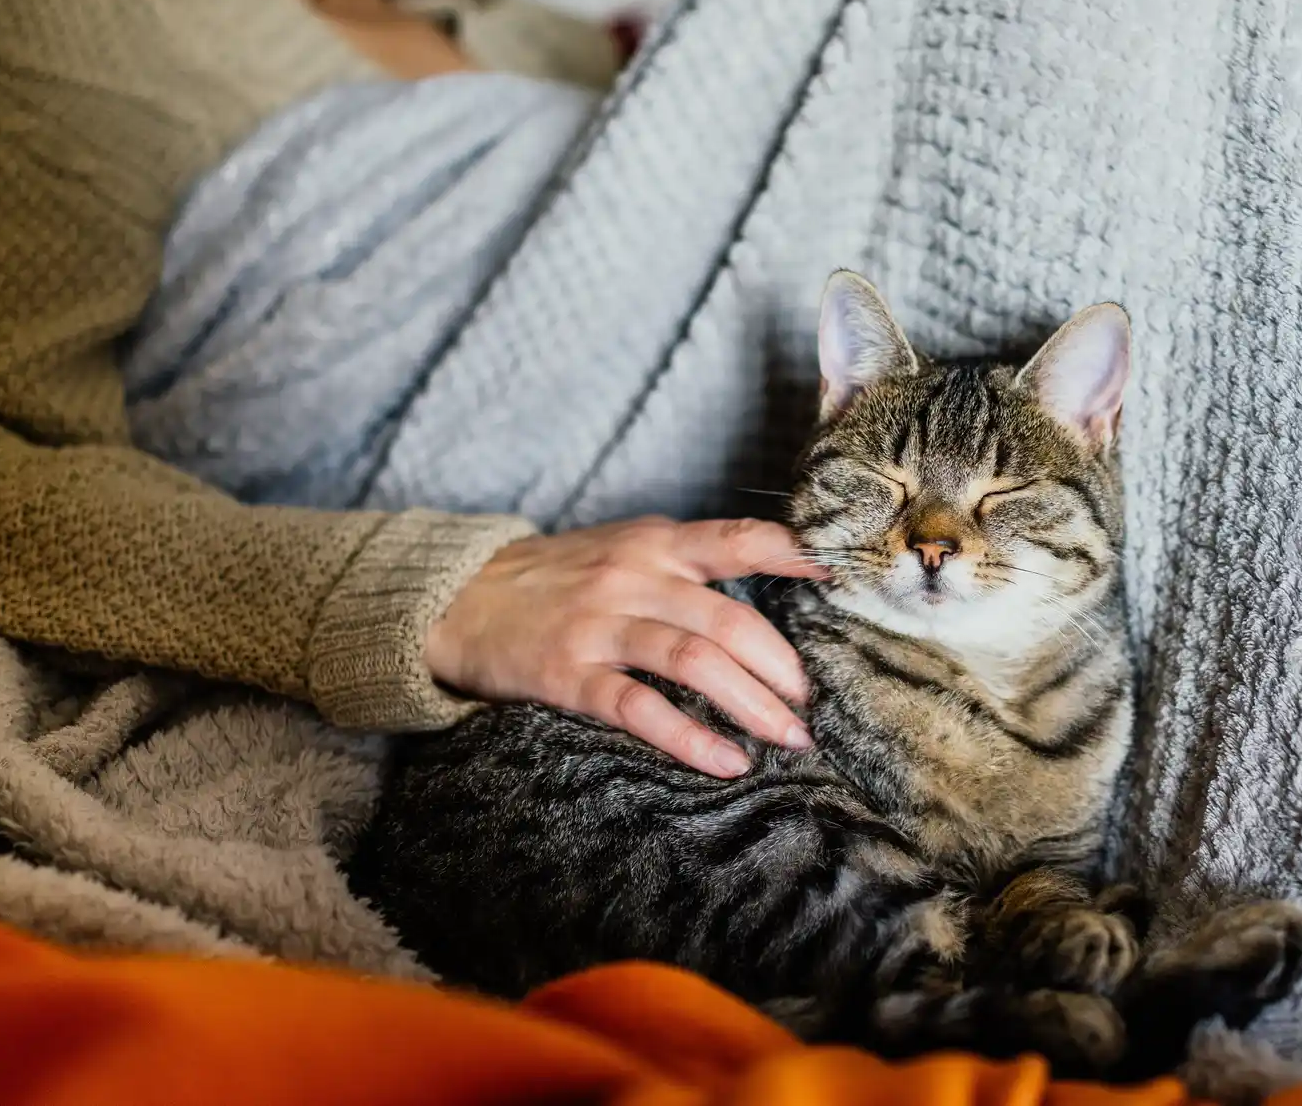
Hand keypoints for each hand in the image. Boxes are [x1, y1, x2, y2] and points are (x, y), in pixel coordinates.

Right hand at [426, 517, 826, 777]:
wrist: (459, 597)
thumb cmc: (556, 577)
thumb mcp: (622, 548)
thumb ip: (685, 562)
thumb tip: (770, 582)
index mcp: (654, 543)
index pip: (739, 539)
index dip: (796, 555)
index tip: (842, 578)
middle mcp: (633, 577)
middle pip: (730, 620)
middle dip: (783, 668)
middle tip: (811, 705)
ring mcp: (599, 625)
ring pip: (695, 662)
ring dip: (753, 705)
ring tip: (789, 738)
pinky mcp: (568, 674)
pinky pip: (639, 709)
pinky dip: (689, 738)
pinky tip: (725, 761)